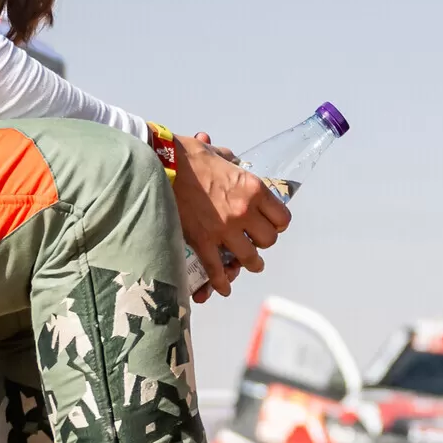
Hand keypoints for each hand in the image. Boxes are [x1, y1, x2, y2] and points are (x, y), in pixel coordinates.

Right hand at [168, 135, 288, 302]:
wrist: (161, 164)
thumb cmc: (187, 156)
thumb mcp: (217, 154)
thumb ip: (229, 161)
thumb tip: (230, 161)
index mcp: (253, 189)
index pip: (282, 217)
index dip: (277, 223)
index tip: (271, 224)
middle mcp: (244, 211)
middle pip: (268, 240)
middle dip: (263, 242)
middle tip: (255, 240)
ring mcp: (224, 229)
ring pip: (249, 258)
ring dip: (250, 264)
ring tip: (249, 265)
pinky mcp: (202, 241)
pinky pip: (216, 269)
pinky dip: (221, 282)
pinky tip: (224, 288)